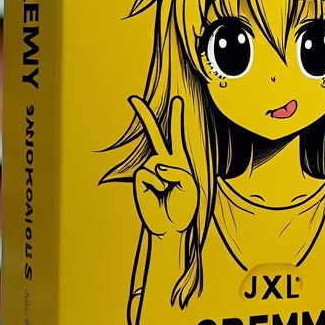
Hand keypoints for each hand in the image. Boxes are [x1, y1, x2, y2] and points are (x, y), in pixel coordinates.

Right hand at [129, 95, 198, 236]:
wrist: (170, 225)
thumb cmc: (183, 206)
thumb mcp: (190, 184)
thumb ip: (177, 170)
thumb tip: (156, 164)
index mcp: (179, 161)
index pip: (177, 137)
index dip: (177, 119)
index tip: (177, 101)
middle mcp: (163, 162)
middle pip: (153, 135)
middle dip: (144, 116)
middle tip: (134, 99)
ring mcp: (151, 169)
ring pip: (159, 162)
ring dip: (168, 178)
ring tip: (168, 192)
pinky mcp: (141, 178)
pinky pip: (150, 173)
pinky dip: (157, 184)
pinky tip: (158, 193)